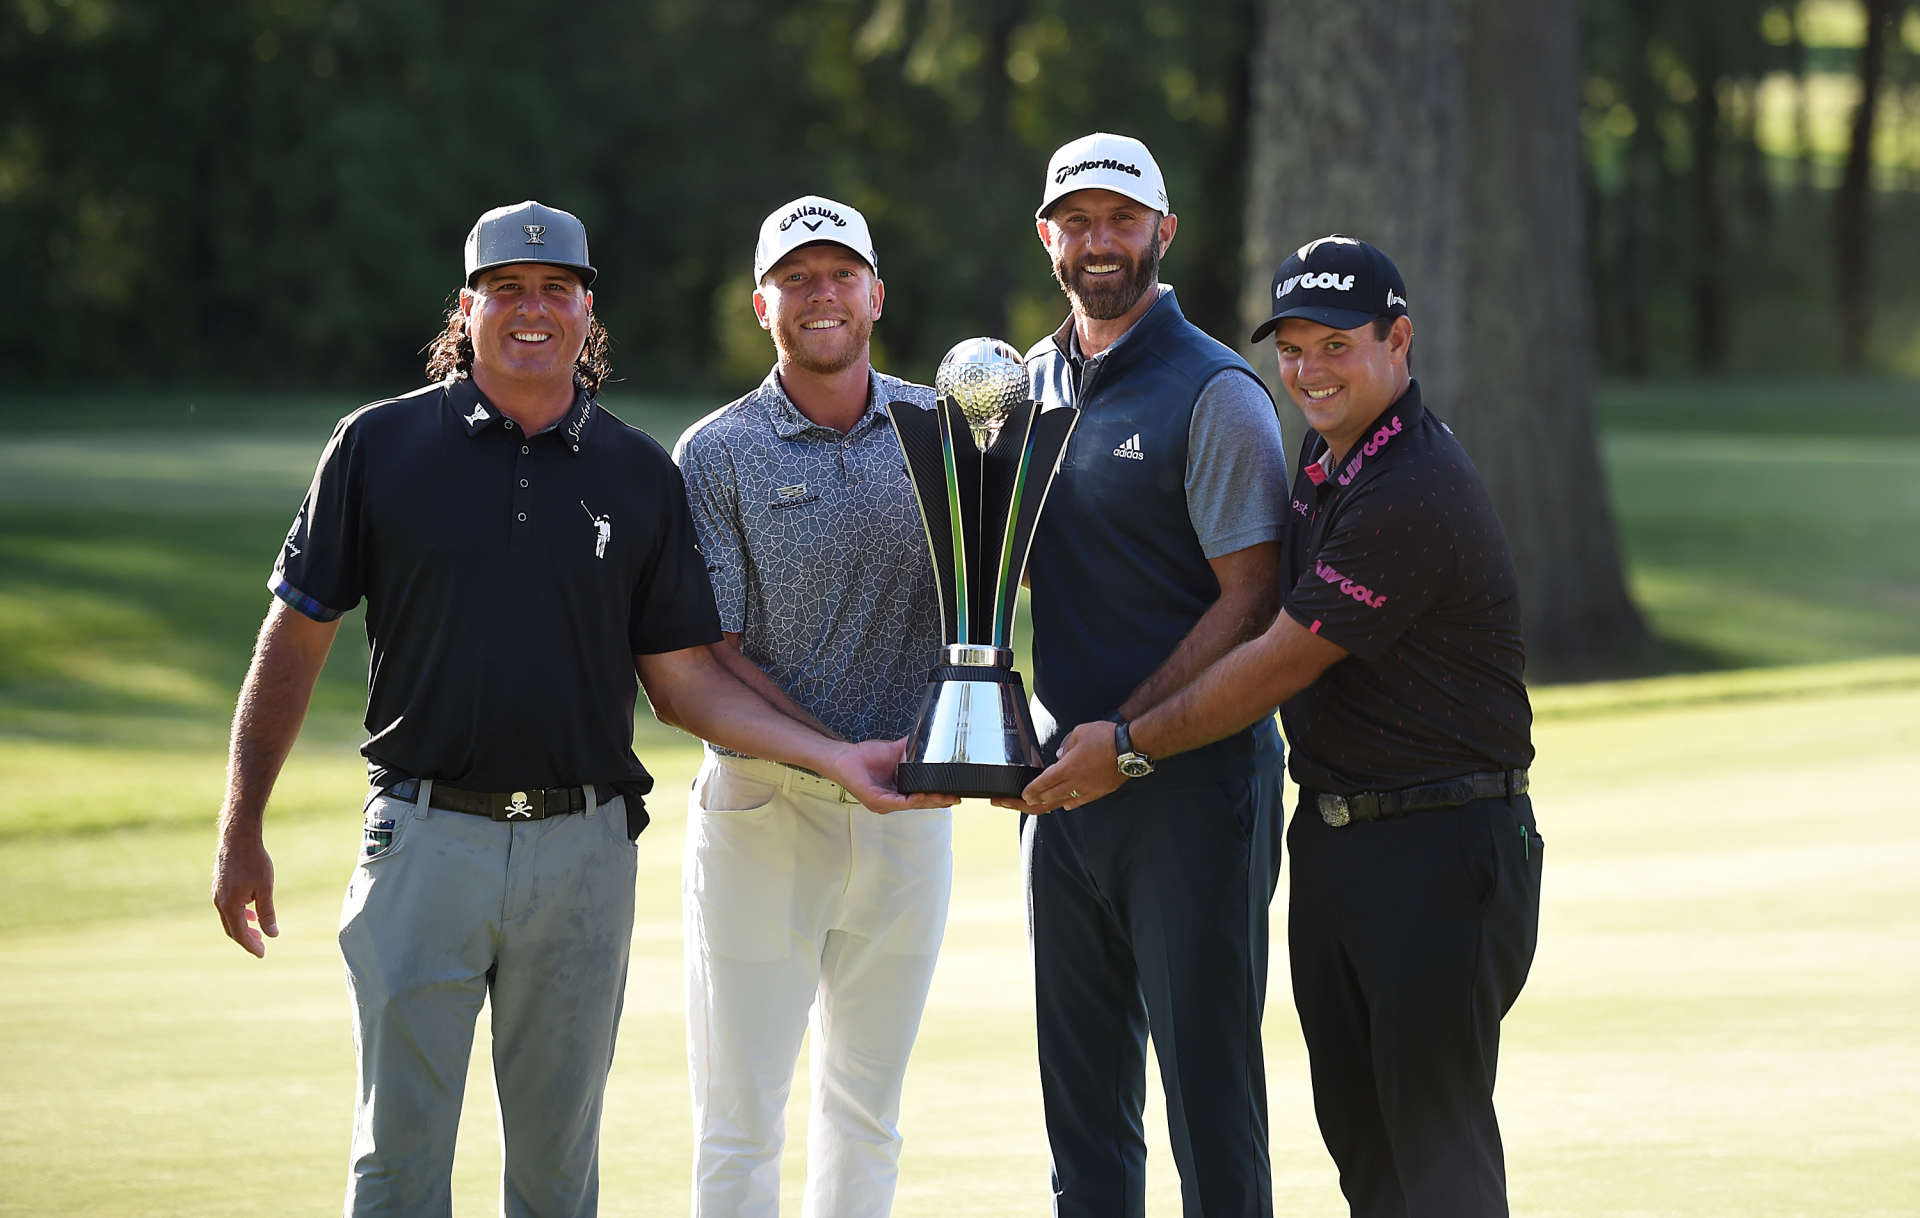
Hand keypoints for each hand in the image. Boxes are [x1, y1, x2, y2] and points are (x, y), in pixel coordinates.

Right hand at [212, 823, 277, 957]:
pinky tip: (250, 910)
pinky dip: (238, 914)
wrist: (238, 838)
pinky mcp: (219, 886)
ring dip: (242, 926)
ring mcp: (217, 894)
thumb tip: (272, 934)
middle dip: (246, 939)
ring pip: (228, 918)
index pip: (240, 934)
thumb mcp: (265, 889)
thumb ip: (267, 913)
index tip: (262, 954)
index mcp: (230, 906)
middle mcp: (219, 902)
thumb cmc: (254, 861)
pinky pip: (227, 907)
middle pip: (232, 929)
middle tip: (261, 945)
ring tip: (258, 930)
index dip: (251, 946)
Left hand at [826, 738, 957, 812]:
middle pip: (922, 804)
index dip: (938, 796)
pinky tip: (923, 795)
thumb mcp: (894, 751)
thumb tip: (926, 735)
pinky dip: (913, 799)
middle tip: (956, 798)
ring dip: (931, 801)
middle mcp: (892, 801)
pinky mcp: (877, 801)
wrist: (844, 757)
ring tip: (945, 797)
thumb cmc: (863, 757)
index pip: (922, 797)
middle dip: (940, 801)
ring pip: (913, 805)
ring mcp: (885, 803)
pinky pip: (899, 803)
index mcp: (898, 791)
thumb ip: (910, 748)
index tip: (954, 792)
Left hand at [998, 719, 1124, 812]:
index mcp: (1066, 769)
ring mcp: (1086, 791)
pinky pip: (1077, 802)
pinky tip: (1062, 805)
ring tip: (1033, 806)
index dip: (1028, 793)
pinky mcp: (1098, 793)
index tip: (1019, 796)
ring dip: (1045, 805)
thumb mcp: (1079, 733)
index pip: (1041, 785)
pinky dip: (1066, 804)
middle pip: (1046, 799)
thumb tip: (1059, 756)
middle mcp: (1074, 783)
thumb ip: (1065, 746)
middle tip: (1014, 804)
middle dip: (1026, 803)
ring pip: (1060, 803)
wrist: (1131, 748)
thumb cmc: (1105, 737)